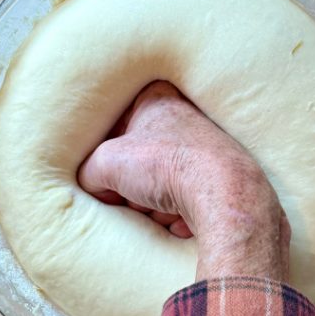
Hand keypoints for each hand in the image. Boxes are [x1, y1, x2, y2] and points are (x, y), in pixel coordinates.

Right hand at [77, 81, 290, 281]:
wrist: (225, 195)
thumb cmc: (168, 163)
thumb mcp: (107, 162)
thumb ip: (89, 171)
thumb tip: (96, 187)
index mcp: (157, 98)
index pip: (115, 127)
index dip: (106, 154)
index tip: (105, 172)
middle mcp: (184, 119)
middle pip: (137, 162)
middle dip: (132, 187)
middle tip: (135, 194)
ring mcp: (203, 151)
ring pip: (158, 186)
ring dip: (153, 206)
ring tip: (162, 207)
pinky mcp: (217, 182)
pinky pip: (182, 204)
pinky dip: (177, 216)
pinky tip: (183, 217)